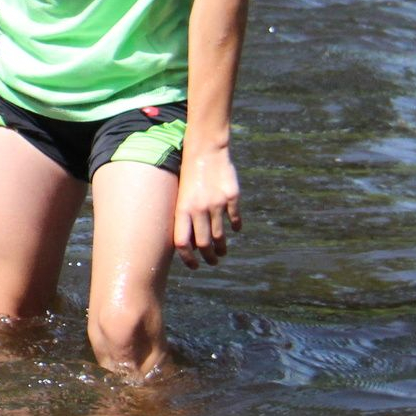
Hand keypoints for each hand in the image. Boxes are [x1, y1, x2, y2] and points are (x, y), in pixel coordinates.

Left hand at [173, 133, 240, 268]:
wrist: (205, 149)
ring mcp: (216, 204)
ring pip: (220, 235)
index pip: (182, 242)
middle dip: (209, 257)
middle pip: (203, 244)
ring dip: (221, 247)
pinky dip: (235, 227)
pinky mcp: (231, 198)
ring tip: (222, 251)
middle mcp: (199, 209)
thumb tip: (190, 242)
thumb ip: (185, 215)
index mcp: (182, 208)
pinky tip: (234, 229)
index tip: (194, 266)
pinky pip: (234, 219)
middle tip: (212, 261)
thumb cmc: (189, 173)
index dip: (187, 258)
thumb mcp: (181, 194)